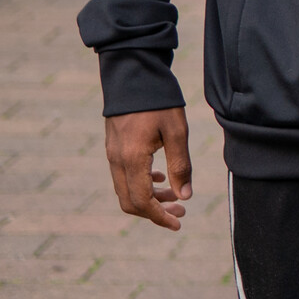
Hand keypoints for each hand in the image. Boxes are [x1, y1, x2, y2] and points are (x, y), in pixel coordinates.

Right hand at [104, 108, 192, 230]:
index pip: (142, 202)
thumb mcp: (177, 131)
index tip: (178, 224)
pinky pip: (124, 176)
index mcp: (132, 159)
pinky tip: (161, 176)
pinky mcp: (114, 147)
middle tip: (181, 211)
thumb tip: (185, 196)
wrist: (133, 75)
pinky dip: (142, 183)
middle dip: (155, 212)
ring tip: (176, 196)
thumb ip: (181, 165)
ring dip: (150, 198)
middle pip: (130, 202)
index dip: (159, 217)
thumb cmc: (159, 101)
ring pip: (126, 190)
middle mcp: (117, 161)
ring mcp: (112, 154)